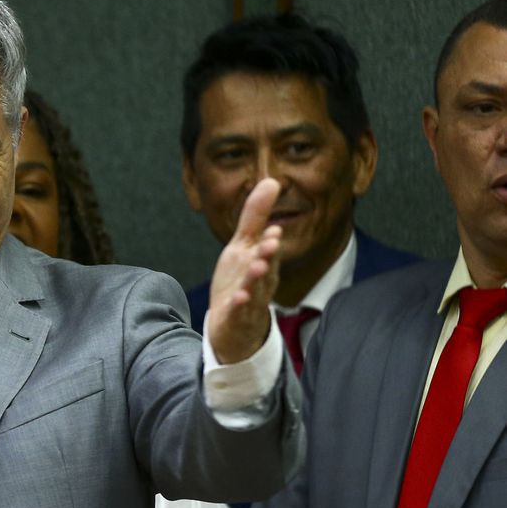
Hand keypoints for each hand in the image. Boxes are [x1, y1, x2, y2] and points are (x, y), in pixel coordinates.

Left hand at [206, 178, 281, 363]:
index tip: (273, 228)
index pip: (267, 250)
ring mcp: (249, 301)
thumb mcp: (244, 246)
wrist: (234, 326)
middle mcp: (259, 282)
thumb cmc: (241, 280)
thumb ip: (256, 217)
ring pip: (255, 289)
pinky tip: (238, 299)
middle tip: (271, 242)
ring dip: (256, 278)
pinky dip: (240, 306)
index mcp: (262, 263)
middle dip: (268, 255)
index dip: (269, 240)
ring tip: (257, 266)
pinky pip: (240, 312)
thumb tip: (271, 181)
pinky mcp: (236, 318)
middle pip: (265, 268)